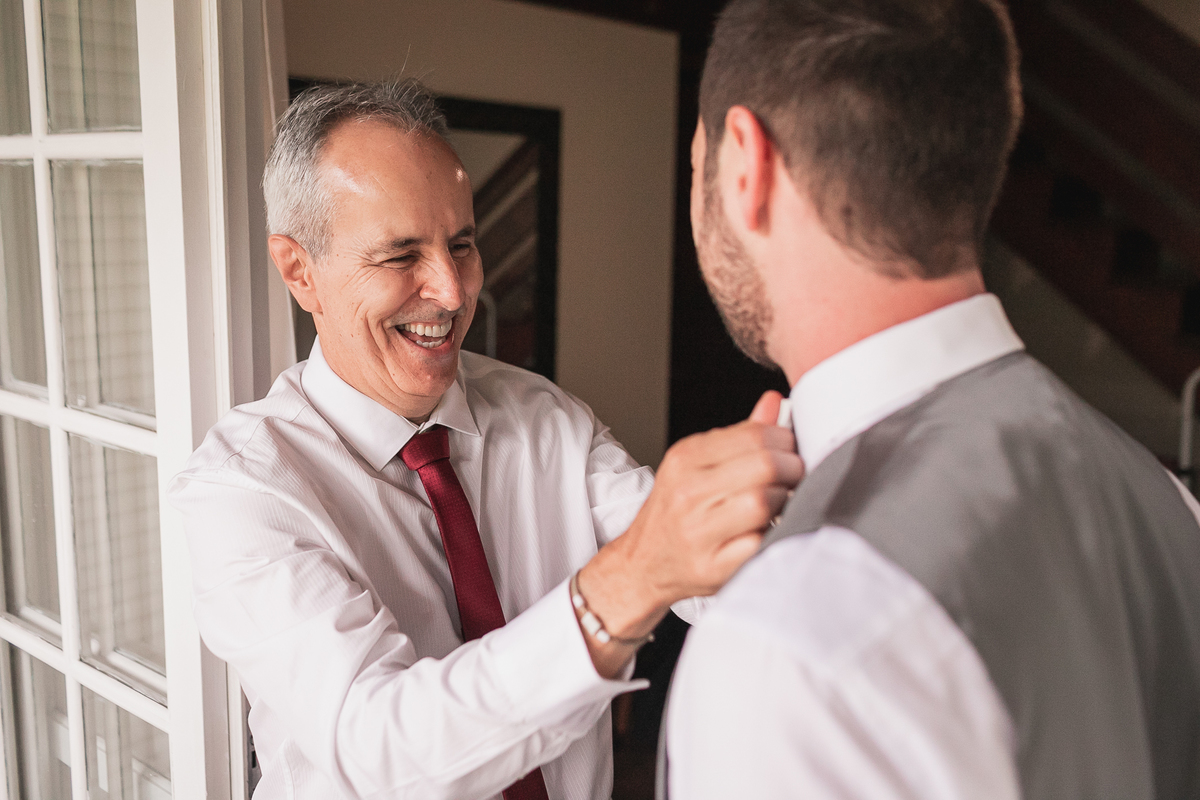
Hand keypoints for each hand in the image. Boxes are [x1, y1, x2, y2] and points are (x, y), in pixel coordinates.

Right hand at [576, 391, 803, 675]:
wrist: (642, 564)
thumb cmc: (676, 514)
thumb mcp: (698, 465)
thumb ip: (740, 435)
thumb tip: (774, 401)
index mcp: (686, 458)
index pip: (754, 434)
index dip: (785, 441)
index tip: (790, 452)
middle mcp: (688, 491)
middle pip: (764, 465)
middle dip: (792, 470)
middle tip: (795, 479)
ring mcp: (699, 531)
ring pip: (764, 502)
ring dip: (785, 503)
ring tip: (780, 505)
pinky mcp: (713, 566)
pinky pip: (761, 542)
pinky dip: (775, 535)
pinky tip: (769, 531)